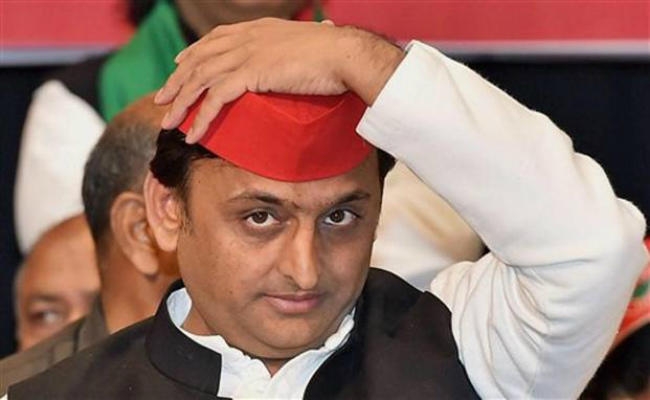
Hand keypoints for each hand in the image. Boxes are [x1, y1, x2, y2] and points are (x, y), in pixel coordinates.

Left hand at [155, 18, 402, 142]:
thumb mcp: (316, 40)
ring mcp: (246, 55)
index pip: (216, 38)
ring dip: (180, 103)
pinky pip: (214, 99)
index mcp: (258, 30)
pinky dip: (200, 118)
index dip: (194, 52)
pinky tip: (191, 135)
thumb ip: (310, 42)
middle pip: (199, 59)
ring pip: (200, 79)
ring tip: (168, 123)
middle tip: (162, 99)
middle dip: (177, 81)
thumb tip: (322, 39)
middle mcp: (246, 38)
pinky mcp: (250, 74)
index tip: (180, 63)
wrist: (344, 54)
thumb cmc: (337, 52)